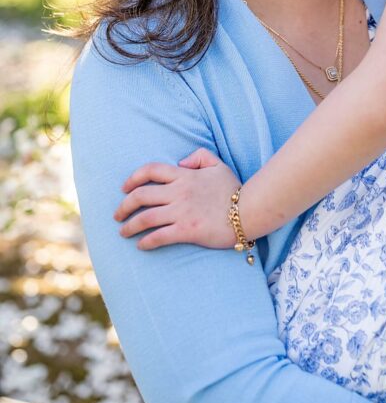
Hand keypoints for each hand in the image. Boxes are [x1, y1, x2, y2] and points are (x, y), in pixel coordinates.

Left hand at [113, 148, 240, 249]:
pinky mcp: (187, 230)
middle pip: (141, 196)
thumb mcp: (218, 164)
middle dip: (123, 206)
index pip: (150, 171)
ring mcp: (182, 212)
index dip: (133, 178)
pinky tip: (141, 245)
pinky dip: (146, 242)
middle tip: (117, 215)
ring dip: (130, 226)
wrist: (250, 209)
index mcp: (184, 175)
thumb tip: (181, 161)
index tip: (124, 188)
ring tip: (123, 232)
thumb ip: (199, 156)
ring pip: (145, 218)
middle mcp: (179, 192)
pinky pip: (159, 236)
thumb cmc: (234, 189)